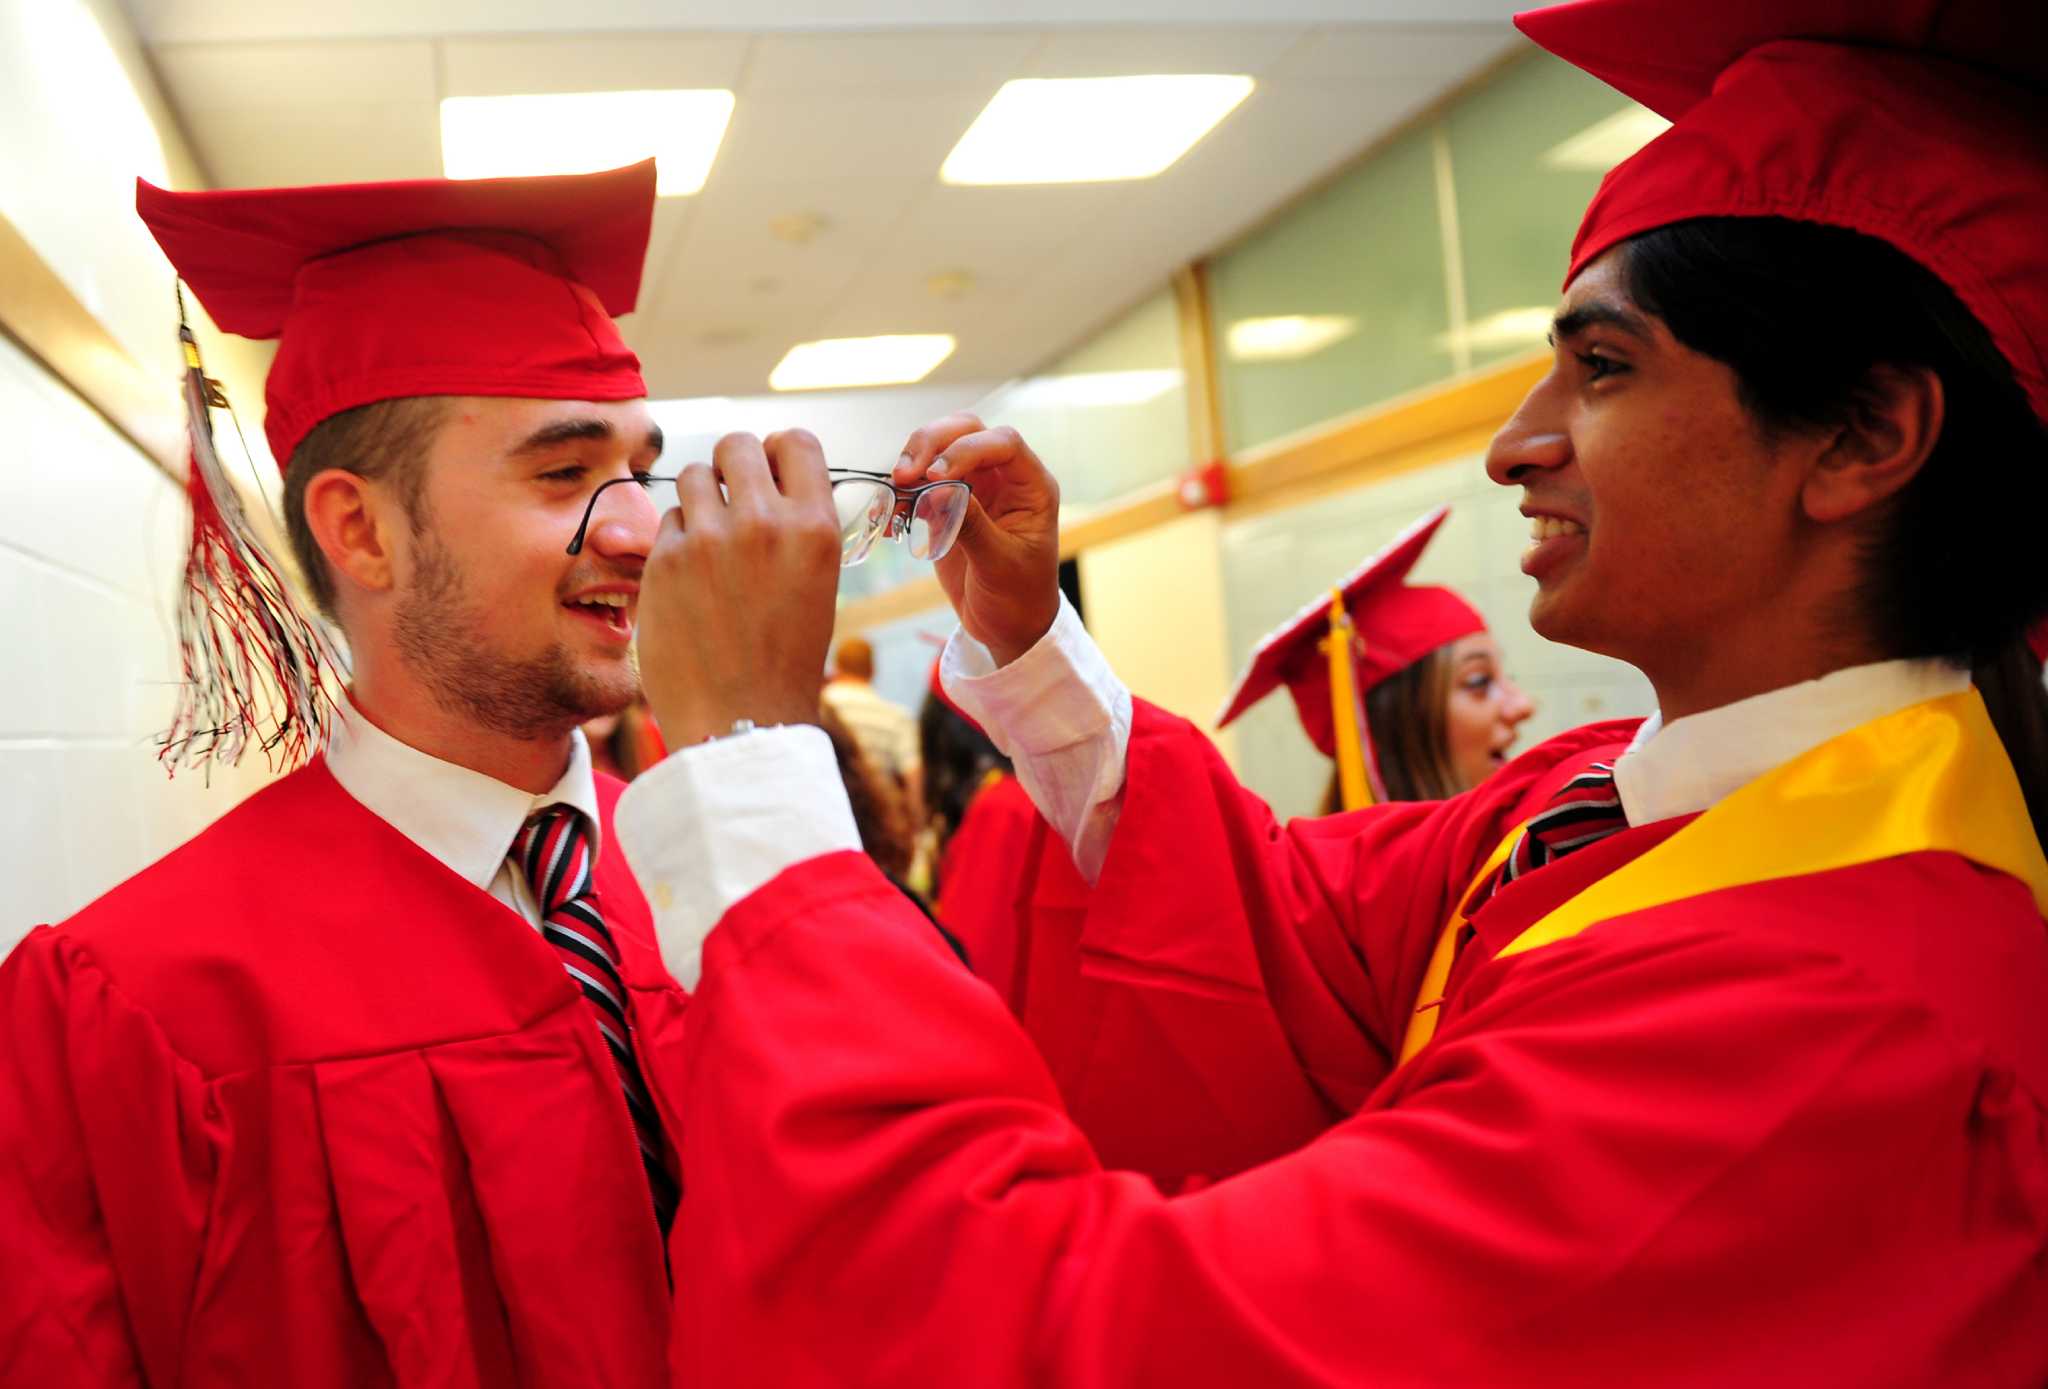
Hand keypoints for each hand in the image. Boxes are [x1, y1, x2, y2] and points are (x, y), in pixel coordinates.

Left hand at [637, 430, 841, 745]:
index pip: (796, 442)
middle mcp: (764, 523)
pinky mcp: (665, 560)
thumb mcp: (816, 583)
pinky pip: (668, 519)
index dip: (779, 452)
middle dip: (733, 465)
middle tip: (733, 500)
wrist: (742, 719)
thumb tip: (770, 483)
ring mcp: (710, 539)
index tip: (771, 473)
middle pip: (737, 444)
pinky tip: (690, 578)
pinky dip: (676, 539)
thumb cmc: (784, 658)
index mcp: (815, 528)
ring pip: (695, 476)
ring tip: (710, 540)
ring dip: (701, 498)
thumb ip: (796, 526)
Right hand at [894, 414, 1060, 665]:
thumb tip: (937, 490)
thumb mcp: (998, 564)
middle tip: (904, 475)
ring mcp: (974, 487)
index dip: (967, 449)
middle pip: (964, 432)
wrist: (1006, 627)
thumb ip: (970, 525)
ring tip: (893, 495)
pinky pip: (919, 486)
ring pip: (937, 451)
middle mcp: (1003, 477)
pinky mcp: (947, 504)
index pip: (1003, 443)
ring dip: (910, 466)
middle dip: (930, 444)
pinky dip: (900, 496)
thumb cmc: (1018, 597)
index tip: (936, 475)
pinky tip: (887, 519)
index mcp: (1031, 486)